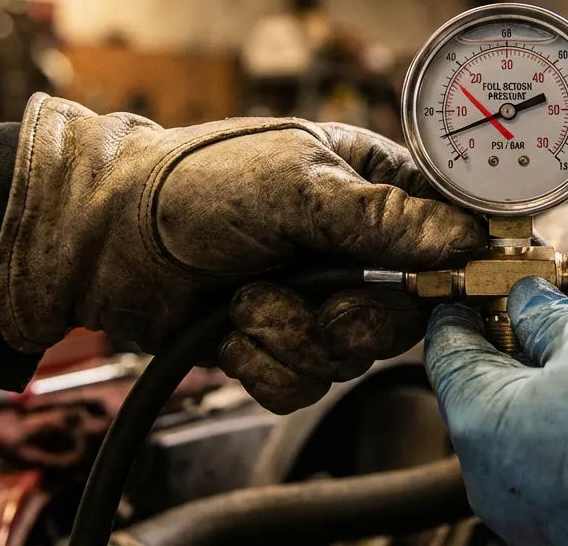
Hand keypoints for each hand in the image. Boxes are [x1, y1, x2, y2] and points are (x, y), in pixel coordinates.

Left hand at [0, 93, 484, 412]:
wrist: (103, 237)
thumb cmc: (195, 184)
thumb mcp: (298, 184)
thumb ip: (383, 216)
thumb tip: (464, 237)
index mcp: (370, 188)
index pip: (444, 232)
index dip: (451, 265)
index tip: (445, 286)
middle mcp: (350, 248)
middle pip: (404, 315)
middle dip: (354, 318)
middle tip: (320, 303)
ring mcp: (313, 300)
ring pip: (352, 358)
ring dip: (293, 338)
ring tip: (246, 301)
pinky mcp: (276, 345)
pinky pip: (303, 384)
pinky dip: (262, 363)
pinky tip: (230, 326)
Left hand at [425, 277, 567, 545]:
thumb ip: (547, 315)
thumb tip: (530, 302)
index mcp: (478, 423)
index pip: (446, 349)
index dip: (464, 304)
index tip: (480, 284)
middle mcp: (492, 476)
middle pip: (492, 386)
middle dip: (527, 335)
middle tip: (556, 299)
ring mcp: (531, 507)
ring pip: (533, 420)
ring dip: (564, 371)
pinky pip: (563, 454)